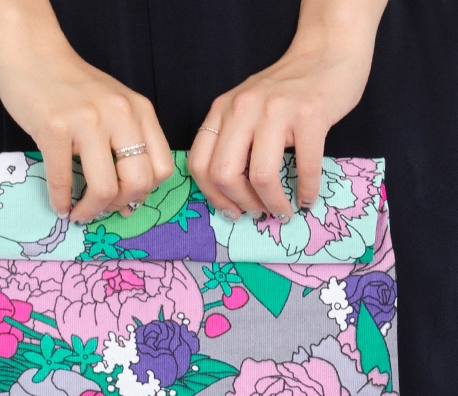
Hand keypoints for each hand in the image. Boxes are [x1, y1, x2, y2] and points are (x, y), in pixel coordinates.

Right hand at [0, 1, 173, 221]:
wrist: (32, 52)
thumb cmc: (73, 86)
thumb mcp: (115, 106)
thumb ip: (126, 142)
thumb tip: (129, 197)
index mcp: (140, 111)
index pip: (162, 168)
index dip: (145, 193)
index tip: (126, 200)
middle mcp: (120, 114)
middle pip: (138, 182)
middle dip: (119, 206)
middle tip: (102, 210)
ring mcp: (87, 121)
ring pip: (105, 187)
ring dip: (91, 211)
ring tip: (80, 213)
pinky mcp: (54, 128)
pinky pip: (62, 179)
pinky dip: (60, 201)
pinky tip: (59, 206)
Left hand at [187, 11, 379, 223]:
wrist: (327, 52)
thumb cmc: (285, 89)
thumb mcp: (244, 108)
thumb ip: (231, 140)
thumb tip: (229, 194)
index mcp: (222, 110)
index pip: (199, 164)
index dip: (213, 197)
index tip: (231, 211)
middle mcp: (243, 109)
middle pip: (224, 174)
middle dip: (241, 204)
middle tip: (257, 213)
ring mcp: (277, 110)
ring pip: (261, 175)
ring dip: (273, 204)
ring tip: (282, 212)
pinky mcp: (311, 115)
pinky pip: (305, 166)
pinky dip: (306, 191)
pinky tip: (307, 199)